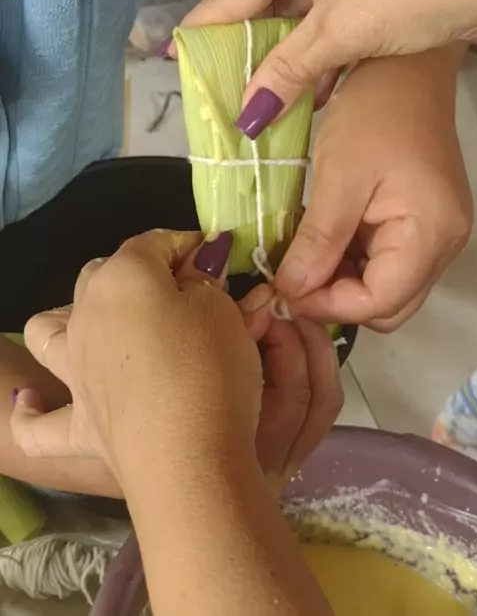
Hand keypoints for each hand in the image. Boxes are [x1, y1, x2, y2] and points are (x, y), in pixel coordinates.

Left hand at [11, 231, 341, 490]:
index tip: (216, 258)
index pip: (153, 243)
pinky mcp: (77, 425)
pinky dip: (31, 411)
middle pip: (102, 275)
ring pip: (48, 330)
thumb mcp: (221, 309)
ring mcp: (74, 371)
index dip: (187, 245)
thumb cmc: (210, 368)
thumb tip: (194, 277)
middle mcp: (86, 316)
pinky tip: (32, 401)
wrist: (190, 457)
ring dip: (67, 320)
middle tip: (184, 293)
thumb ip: (204, 284)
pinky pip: (37, 422)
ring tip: (98, 328)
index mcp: (123, 278)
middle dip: (139, 273)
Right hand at [182, 0, 476, 121]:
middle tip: (226, 92)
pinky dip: (319, 34)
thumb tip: (245, 117)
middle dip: (251, 49)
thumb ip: (286, 71)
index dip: (205, 36)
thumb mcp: (342, 34)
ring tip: (266, 98)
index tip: (176, 64)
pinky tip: (312, 80)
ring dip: (289, 50)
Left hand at [273, 49, 471, 331]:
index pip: (379, 303)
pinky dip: (349, 257)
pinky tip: (321, 236)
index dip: (327, 305)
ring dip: (339, 278)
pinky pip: (383, 260)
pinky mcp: (420, 223)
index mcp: (431, 235)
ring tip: (301, 252)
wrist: (406, 67)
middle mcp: (442, 245)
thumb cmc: (378, 111)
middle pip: (386, 305)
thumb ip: (318, 240)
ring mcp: (434, 235)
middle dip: (334, 298)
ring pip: (382, 286)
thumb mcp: (339, 176)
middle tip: (289, 274)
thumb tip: (292, 290)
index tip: (284, 288)